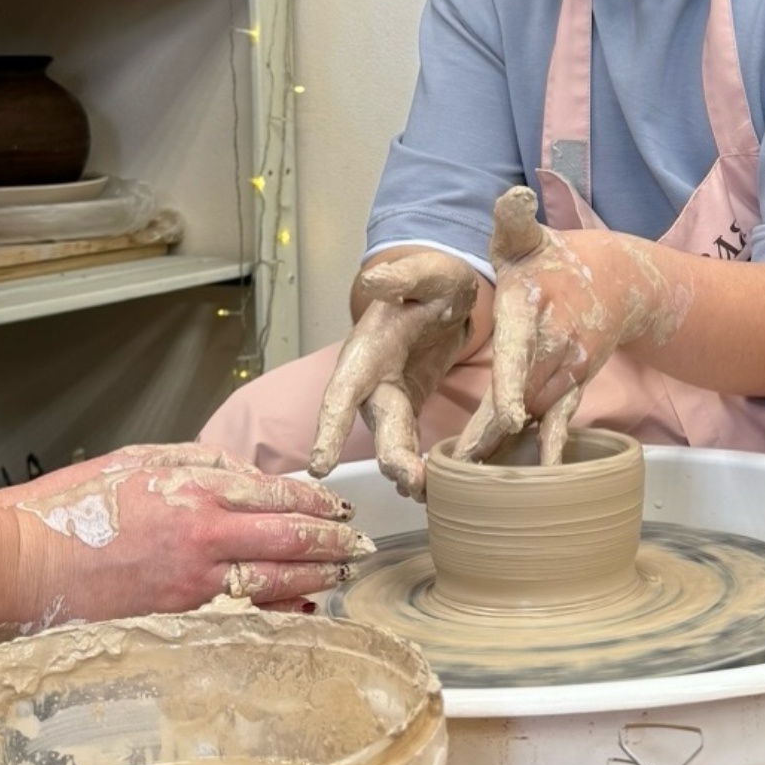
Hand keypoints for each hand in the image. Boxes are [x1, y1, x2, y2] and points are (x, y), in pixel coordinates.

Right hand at [7, 443, 362, 624]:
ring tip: (341, 573)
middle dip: (332, 541)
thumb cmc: (69, 510)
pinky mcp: (176, 616)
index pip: (277, 493)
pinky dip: (275, 609)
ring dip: (315, 576)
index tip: (338, 505)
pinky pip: (241, 612)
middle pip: (289, 537)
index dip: (316, 500)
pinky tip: (299, 608)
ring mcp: (192, 582)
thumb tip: (245, 472)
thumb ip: (198, 461)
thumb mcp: (137, 460)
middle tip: (360, 543)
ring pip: (274, 578)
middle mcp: (203, 536)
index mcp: (194, 490)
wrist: (20, 563)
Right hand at [309, 246, 480, 495]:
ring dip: (406, 469)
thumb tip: (374, 279)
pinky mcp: (410, 409)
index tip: (320, 465)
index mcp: (367, 350)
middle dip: (390, 457)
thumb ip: (406, 276)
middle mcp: (370, 380)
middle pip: (375, 426)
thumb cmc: (432, 282)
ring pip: (393, 442)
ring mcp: (390, 398)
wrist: (444, 295)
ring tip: (425, 491)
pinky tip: (431, 487)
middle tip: (410, 482)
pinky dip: (420, 464)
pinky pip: (411, 442)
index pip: (341, 392)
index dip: (329, 429)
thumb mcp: (429, 272)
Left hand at [456, 188, 685, 463]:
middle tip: (459, 465)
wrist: (618, 282)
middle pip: (520, 394)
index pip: (520, 348)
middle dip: (491, 431)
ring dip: (503, 445)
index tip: (508, 415)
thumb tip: (511, 196)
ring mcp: (568, 369)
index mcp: (533, 306)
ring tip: (468, 478)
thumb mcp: (527, 237)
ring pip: (534, 414)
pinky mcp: (574, 386)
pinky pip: (557, 423)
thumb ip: (513, 220)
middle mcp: (555, 343)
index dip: (512, 382)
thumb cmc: (553, 260)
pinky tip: (528, 478)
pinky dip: (542, 449)